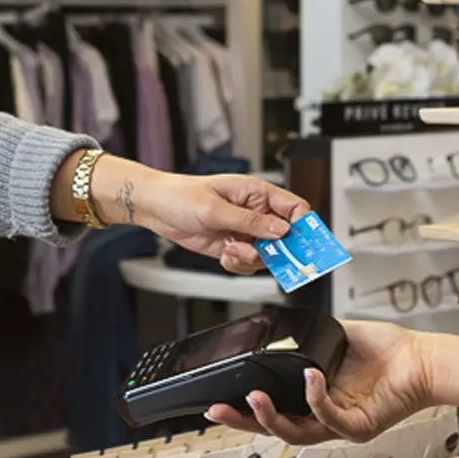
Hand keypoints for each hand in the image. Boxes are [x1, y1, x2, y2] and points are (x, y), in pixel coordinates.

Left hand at [132, 170, 309, 273]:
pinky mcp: (232, 246)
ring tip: (234, 251)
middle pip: (285, 235)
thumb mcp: (215, 208)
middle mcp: (254, 212)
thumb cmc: (180, 195)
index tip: (304, 242)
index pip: (294, 208)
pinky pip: (249, 262)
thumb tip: (280, 229)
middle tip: (275, 260)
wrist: (154, 208)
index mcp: (256, 193)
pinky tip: (226, 255)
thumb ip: (250, 220)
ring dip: (254, 258)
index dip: (304, 225)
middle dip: (281, 250)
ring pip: (268, 254)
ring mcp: (244, 230)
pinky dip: (240, 264)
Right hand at [205, 320, 432, 443]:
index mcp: (313, 398)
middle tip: (218, 411)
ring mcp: (341, 424)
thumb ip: (306, 338)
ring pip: (296, 433)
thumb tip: (275, 324)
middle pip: (274, 429)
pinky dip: (315, 398)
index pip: (272, 409)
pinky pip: (330, 418)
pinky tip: (309, 376)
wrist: (421, 360)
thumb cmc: (385, 352)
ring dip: (271, 418)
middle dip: (243, 422)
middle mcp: (324, 416)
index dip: (244, 409)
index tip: (218, 401)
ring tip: (255, 397)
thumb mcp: (333, 338)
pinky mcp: (360, 426)